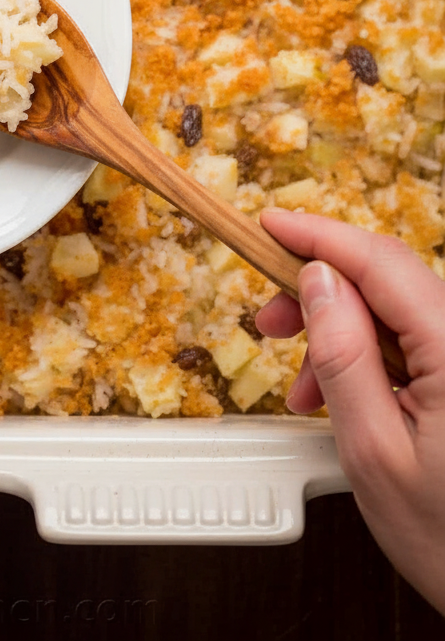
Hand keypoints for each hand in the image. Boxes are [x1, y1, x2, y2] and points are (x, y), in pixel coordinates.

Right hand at [257, 208, 444, 616]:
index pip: (380, 263)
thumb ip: (345, 359)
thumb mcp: (373, 454)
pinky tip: (337, 397)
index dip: (319, 236)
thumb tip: (317, 283)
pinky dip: (366, 356)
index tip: (268, 224)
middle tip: (267, 321)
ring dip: (338, 332)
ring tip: (301, 387)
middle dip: (319, 289)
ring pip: (394, 310)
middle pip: (386, 279)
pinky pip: (411, 342)